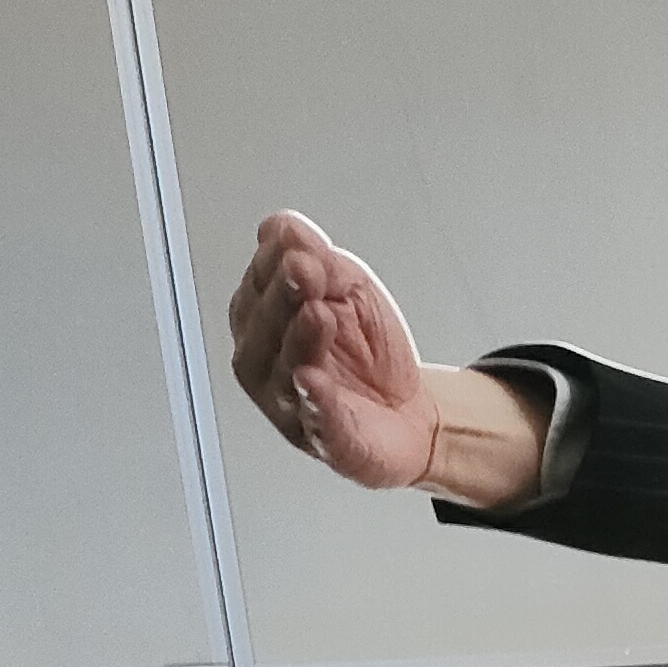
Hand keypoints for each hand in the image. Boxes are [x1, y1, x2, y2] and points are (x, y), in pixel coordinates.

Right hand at [229, 213, 436, 481]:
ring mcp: (292, 404)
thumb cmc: (367, 354)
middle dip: (283, 296)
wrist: (409, 414)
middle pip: (262, 327)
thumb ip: (319, 259)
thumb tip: (281, 225)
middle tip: (304, 270)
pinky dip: (316, 400)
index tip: (300, 243)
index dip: (276, 262)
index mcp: (266, 321)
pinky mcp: (327, 440)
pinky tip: (312, 380)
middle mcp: (268, 364)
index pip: (258, 286)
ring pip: (283, 372)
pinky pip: (317, 420)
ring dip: (299, 340)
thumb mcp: (350, 291)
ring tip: (317, 314)